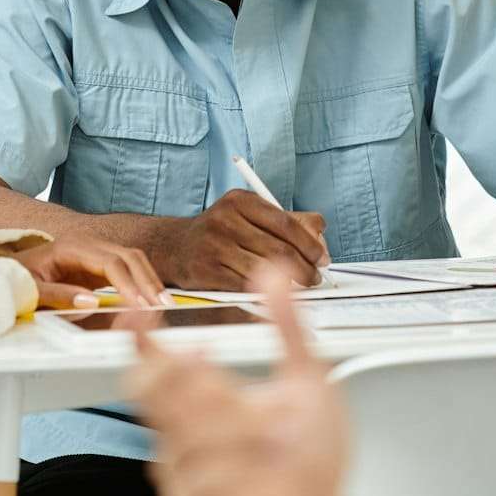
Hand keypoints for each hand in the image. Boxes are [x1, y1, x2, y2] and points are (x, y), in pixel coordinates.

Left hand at [7, 233, 167, 306]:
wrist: (13, 267)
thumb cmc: (20, 277)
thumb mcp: (32, 290)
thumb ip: (58, 295)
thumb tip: (92, 302)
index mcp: (71, 247)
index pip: (109, 262)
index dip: (127, 284)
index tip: (140, 305)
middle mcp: (88, 243)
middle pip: (128, 256)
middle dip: (148, 281)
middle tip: (162, 305)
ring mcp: (96, 250)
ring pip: (133, 259)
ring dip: (150, 280)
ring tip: (164, 303)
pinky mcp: (100, 262)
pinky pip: (128, 267)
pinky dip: (143, 280)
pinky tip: (152, 297)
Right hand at [126, 273, 349, 495]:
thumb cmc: (311, 456)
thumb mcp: (307, 381)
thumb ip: (288, 326)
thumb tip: (275, 270)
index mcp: (207, 394)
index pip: (157, 360)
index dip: (141, 336)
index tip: (137, 312)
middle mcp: (188, 427)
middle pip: (151, 388)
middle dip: (179, 376)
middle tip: (208, 368)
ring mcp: (182, 466)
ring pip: (179, 429)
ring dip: (231, 427)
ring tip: (273, 434)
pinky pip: (193, 474)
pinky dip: (231, 467)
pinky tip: (258, 468)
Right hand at [149, 190, 329, 291]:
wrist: (174, 247)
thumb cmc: (220, 233)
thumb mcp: (247, 215)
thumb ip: (285, 219)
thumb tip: (320, 227)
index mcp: (240, 200)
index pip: (285, 223)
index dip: (309, 244)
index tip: (321, 257)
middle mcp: (225, 219)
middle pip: (278, 250)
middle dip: (305, 268)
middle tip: (314, 277)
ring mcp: (213, 246)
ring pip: (265, 270)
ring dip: (290, 283)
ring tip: (300, 286)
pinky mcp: (206, 271)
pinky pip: (245, 286)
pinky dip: (265, 293)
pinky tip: (275, 294)